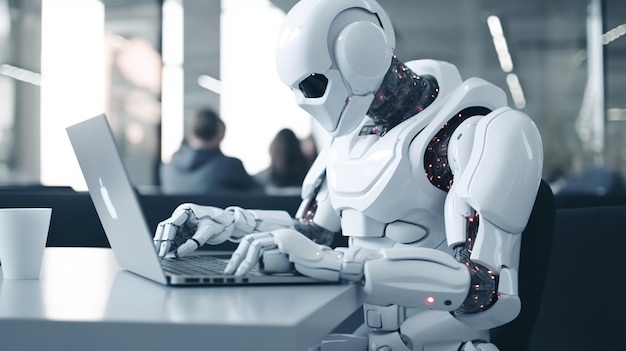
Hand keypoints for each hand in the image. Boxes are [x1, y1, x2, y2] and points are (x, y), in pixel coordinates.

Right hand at [153, 203, 255, 256]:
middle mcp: (181, 216)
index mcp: (186, 211)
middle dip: (162, 242)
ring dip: (164, 245)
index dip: (166, 237)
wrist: (229, 223)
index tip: (164, 249)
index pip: (172, 224)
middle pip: (166, 228)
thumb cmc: (220, 223)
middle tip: (159, 255)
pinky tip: (168, 255)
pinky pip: (175, 240)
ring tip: (162, 256)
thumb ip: (194, 242)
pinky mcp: (184, 232)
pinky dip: (171, 247)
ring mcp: (182, 224)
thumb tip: (178, 253)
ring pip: (168, 234)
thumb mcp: (208, 231)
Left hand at [224, 228, 342, 280]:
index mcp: (281, 236)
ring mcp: (281, 235)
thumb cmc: (311, 267)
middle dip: (237, 256)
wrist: (327, 265)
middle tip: (230, 270)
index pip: (256, 241)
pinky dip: (249, 259)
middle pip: (250, 239)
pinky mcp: (283, 240)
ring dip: (241, 259)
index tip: (235, 265)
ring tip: (236, 273)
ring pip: (252, 242)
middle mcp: (280, 233)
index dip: (242, 253)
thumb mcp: (288, 262)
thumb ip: (276, 260)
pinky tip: (245, 269)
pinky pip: (259, 247)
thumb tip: (259, 268)